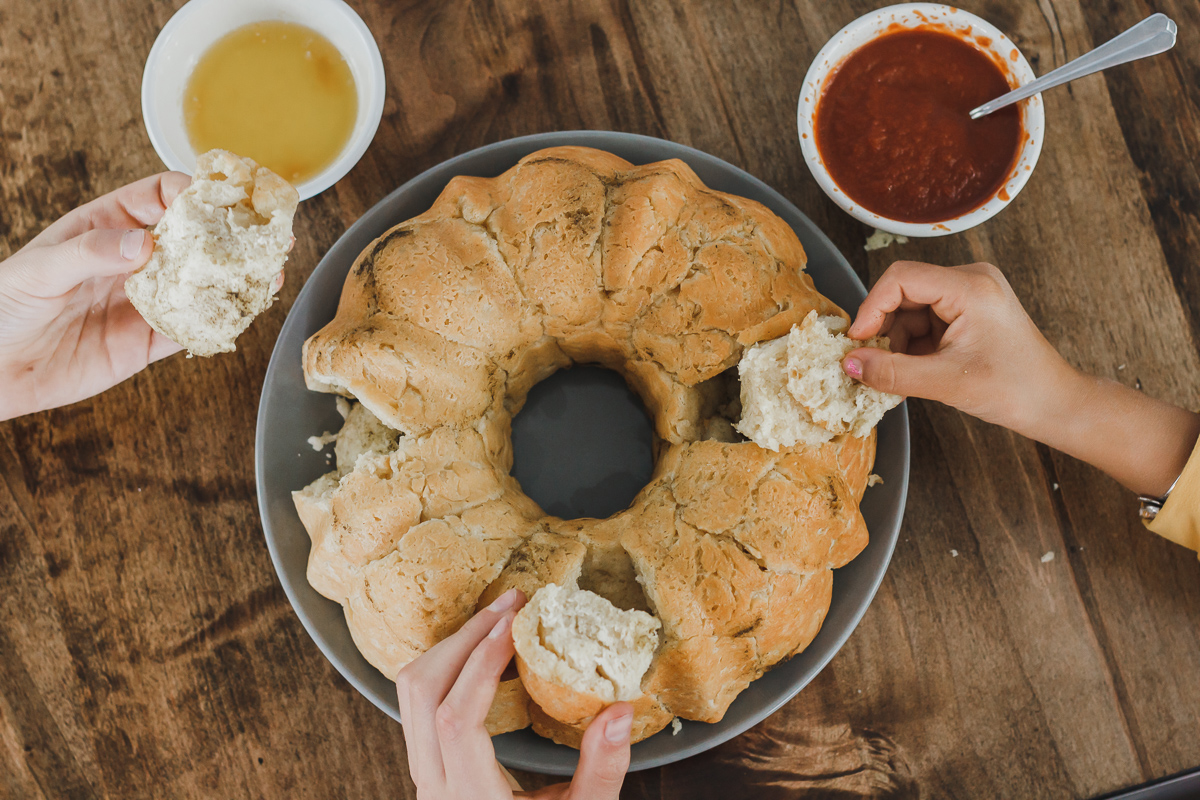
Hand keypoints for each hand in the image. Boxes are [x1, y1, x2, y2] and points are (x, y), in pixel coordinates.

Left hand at [0, 173, 286, 421]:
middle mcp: (132, 260)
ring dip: (236, 279)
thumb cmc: (2, 306)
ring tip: (270, 274)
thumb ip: (92, 252)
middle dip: (232, 234)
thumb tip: (145, 243)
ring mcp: (144, 301)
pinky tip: (244, 314)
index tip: (220, 200)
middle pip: (193, 239)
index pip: (159, 197)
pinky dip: (220, 323)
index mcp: (105, 226)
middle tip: (268, 234)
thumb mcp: (39, 269)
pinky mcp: (148, 343)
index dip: (192, 193)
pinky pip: (192, 329)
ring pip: (201, 284)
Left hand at [396, 588, 633, 798]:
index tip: (516, 625)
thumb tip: (620, 709)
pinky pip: (418, 704)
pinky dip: (447, 667)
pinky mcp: (428, 768)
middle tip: (511, 604)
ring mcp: (424, 778)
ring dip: (452, 647)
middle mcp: (434, 788)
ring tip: (500, 620)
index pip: (455, 720)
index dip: (481, 665)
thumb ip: (602, 771)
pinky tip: (486, 652)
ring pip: (410, 694)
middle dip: (464, 638)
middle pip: (420, 693)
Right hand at [842, 261, 1073, 434]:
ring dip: (896, 342)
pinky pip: (924, 321)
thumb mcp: (945, 382)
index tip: (857, 342)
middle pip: (903, 292)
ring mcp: (969, 296)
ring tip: (897, 375)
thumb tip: (848, 364)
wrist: (1053, 404)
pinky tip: (911, 372)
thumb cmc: (1014, 389)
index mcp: (971, 287)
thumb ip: (891, 372)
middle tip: (871, 363)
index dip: (872, 307)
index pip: (901, 278)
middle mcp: (970, 281)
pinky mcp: (967, 313)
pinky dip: (911, 346)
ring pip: (910, 310)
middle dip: (884, 329)